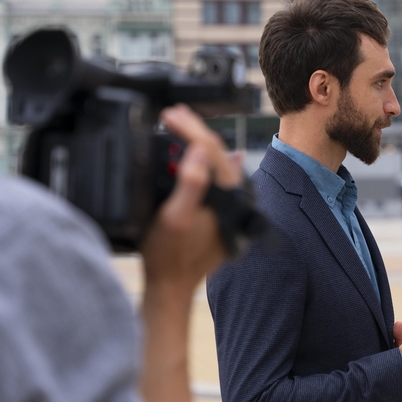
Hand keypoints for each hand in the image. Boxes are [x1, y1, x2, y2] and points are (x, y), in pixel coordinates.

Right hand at [140, 105, 243, 297]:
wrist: (170, 287)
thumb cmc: (168, 256)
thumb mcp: (175, 218)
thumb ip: (190, 183)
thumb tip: (198, 150)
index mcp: (226, 197)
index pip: (212, 150)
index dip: (190, 128)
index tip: (169, 115)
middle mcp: (233, 200)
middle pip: (217, 154)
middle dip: (194, 130)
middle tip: (173, 113)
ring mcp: (227, 206)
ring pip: (216, 164)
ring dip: (196, 143)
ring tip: (178, 125)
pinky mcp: (217, 212)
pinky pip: (212, 178)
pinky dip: (199, 162)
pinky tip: (193, 153)